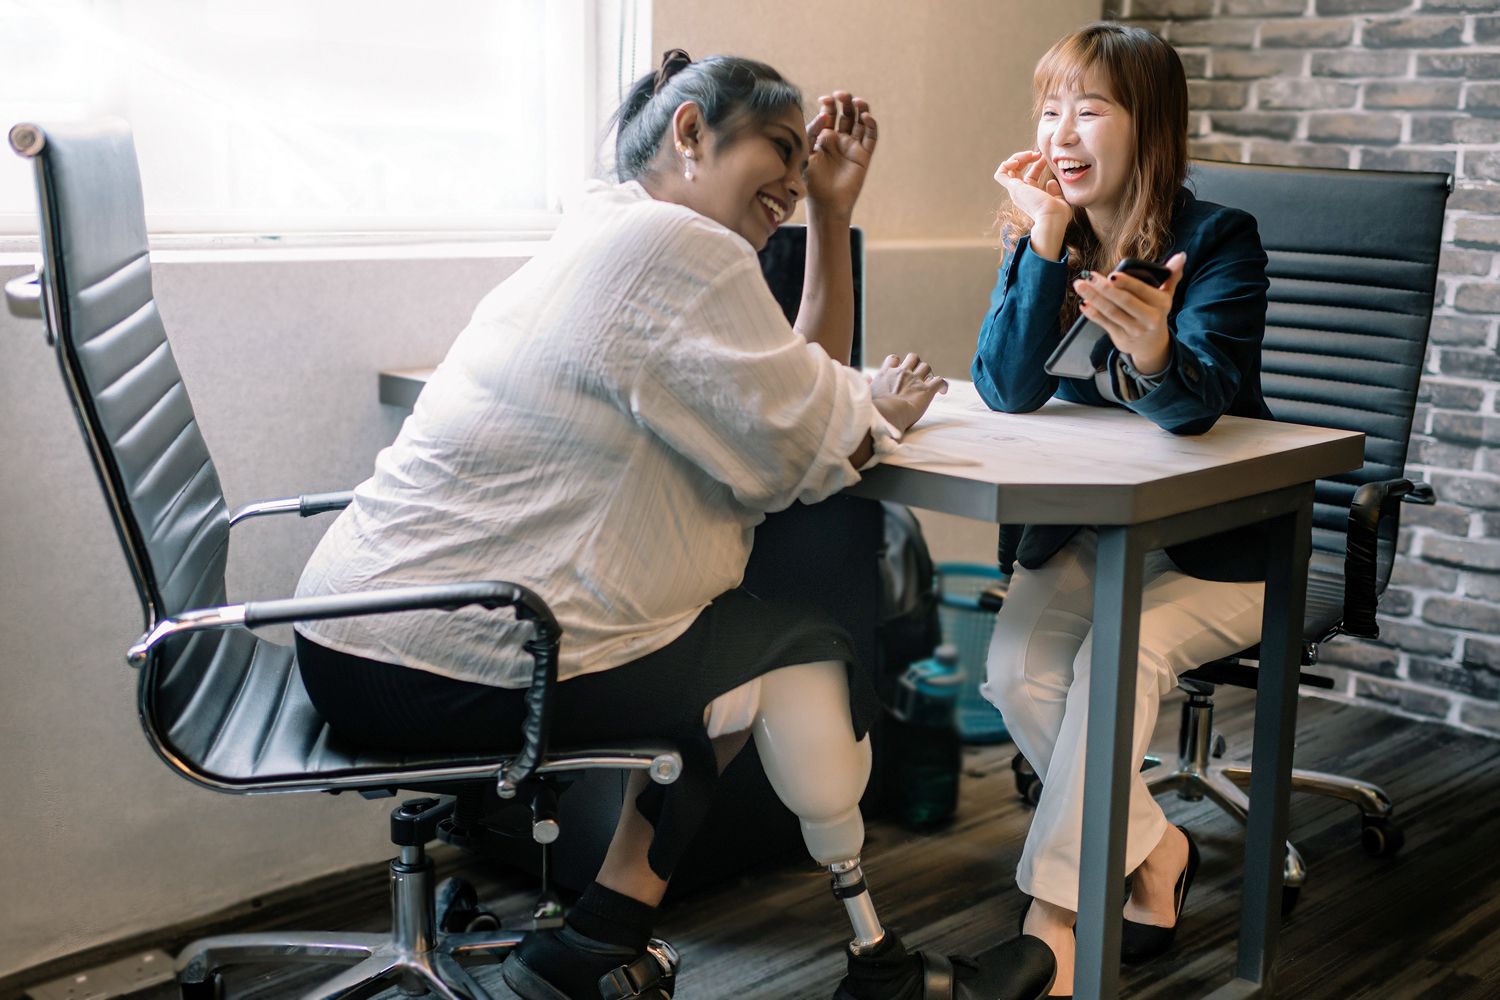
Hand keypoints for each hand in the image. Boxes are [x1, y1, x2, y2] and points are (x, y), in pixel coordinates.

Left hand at [804, 92, 876, 220]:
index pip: (830, 114)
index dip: (829, 104)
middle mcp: (840, 139)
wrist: (825, 204)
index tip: (825, 99)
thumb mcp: (805, 154)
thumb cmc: (811, 182)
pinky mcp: (864, 155)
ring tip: (856, 101)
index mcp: (824, 137)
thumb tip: (824, 115)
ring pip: (860, 122)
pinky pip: (871, 137)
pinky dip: (871, 124)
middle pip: (846, 114)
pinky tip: (866, 116)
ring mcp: (852, 146)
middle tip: (840, 95)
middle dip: (845, 101)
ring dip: (860, 108)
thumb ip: (811, 133)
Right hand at [869, 353, 947, 432]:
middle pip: (913, 357)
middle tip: (916, 376)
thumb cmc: (873, 408)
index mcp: (886, 373)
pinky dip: (943, 385)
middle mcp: (902, 373)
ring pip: (926, 366)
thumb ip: (865, 383)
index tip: (898, 371)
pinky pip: (940, 381)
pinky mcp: (926, 390)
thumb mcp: (865, 392)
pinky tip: (942, 392)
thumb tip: (866, 377)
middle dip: (916, 364)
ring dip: (928, 373)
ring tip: (927, 384)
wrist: (886, 415)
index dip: (897, 363)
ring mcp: (915, 380)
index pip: (893, 359)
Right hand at [993, 149, 1070, 228]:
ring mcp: (1015, 191)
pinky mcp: (1013, 188)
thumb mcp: (1060, 199)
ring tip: (1029, 154)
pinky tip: (1018, 161)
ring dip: (1017, 158)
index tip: (1046, 158)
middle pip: (1017, 171)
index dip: (1037, 164)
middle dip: (1026, 158)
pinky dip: (1006, 164)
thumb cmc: (1058, 214)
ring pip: (1008, 170)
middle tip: (1037, 154)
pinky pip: (1001, 174)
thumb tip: (1051, 182)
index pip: (1030, 175)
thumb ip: (1055, 191)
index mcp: (1031, 196)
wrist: (1052, 219)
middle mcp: (1021, 193)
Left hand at [1073, 253, 1186, 375]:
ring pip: (1111, 312)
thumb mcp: (1166, 295)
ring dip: (1093, 298)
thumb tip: (1180, 256)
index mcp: (1161, 304)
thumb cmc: (1155, 312)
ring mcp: (1134, 330)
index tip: (1111, 275)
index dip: (1126, 283)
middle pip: (1123, 302)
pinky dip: (1092, 313)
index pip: (1141, 291)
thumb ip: (1172, 276)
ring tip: (1080, 285)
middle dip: (1104, 288)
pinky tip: (1083, 303)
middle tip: (1088, 276)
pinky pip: (1105, 324)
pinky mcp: (1121, 339)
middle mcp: (1149, 319)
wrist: (1153, 344)